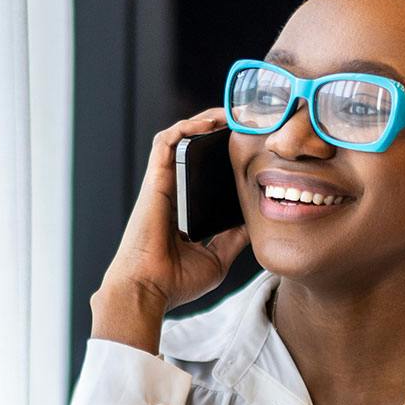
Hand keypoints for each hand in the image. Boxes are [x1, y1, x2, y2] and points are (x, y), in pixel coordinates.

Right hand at [96, 107, 250, 312]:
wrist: (148, 290)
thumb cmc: (175, 282)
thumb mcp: (217, 259)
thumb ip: (233, 239)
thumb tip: (255, 223)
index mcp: (182, 210)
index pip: (201, 174)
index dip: (220, 157)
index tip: (246, 149)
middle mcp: (170, 193)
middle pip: (191, 150)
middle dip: (215, 131)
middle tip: (242, 123)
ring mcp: (161, 185)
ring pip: (178, 138)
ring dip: (202, 121)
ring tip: (229, 114)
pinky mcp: (155, 181)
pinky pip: (166, 142)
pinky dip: (185, 127)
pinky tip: (208, 123)